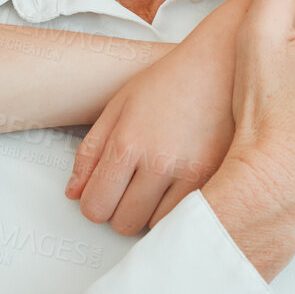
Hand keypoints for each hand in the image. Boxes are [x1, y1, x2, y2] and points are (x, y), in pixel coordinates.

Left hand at [64, 17, 236, 235]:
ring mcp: (191, 173)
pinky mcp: (217, 179)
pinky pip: (186, 219)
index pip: (95, 206)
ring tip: (156, 185)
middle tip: (129, 189)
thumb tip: (74, 193)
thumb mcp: (118, 107)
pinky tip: (176, 188)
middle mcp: (159, 161)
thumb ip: (91, 152)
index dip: (94, 204)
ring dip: (149, 213)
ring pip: (155, 227)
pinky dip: (176, 211)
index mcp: (127, 142)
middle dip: (119, 210)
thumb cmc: (167, 82)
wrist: (220, 66)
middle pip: (123, 224)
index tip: (102, 193)